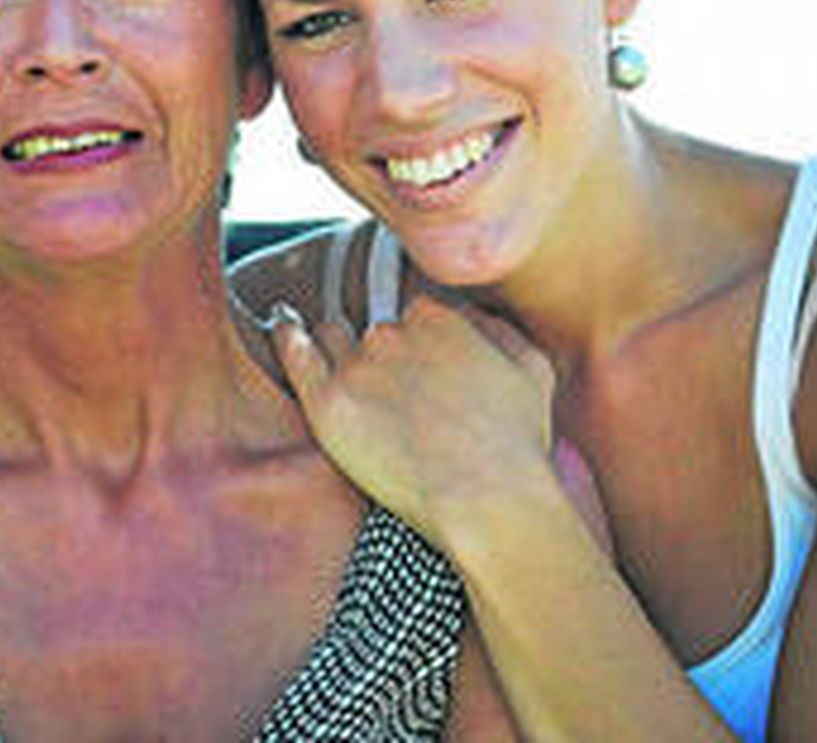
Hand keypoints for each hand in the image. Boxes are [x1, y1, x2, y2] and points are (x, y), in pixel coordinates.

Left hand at [267, 294, 561, 548]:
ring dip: (334, 347)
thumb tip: (470, 316)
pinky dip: (287, 335)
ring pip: (333, 339)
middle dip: (379, 353)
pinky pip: (295, 354)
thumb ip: (498, 329)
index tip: (417, 367)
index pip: (412, 316)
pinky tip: (284, 325)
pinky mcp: (327, 402)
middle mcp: (392, 333)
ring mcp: (357, 366)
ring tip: (335, 365)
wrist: (487, 501)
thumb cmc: (515, 446)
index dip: (415, 343)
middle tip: (389, 389)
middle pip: (371, 330)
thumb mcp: (532, 370)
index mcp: (437, 318)